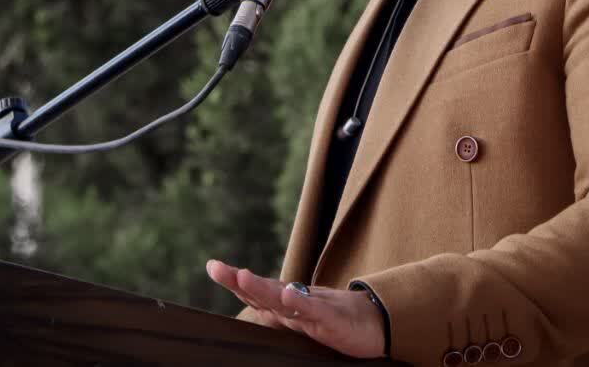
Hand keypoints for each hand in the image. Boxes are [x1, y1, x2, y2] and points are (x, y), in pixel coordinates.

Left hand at [205, 259, 384, 358]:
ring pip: (285, 298)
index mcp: (288, 303)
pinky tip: (287, 295)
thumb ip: (279, 313)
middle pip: (264, 291)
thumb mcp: (302, 319)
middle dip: (239, 280)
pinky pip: (315, 311)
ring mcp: (314, 309)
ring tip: (242, 277)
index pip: (256, 293)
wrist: (376, 322)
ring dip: (262, 287)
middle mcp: (297, 302)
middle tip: (215, 267)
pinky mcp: (332, 319)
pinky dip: (300, 302)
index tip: (212, 266)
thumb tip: (253, 310)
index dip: (234, 281)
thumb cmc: (336, 319)